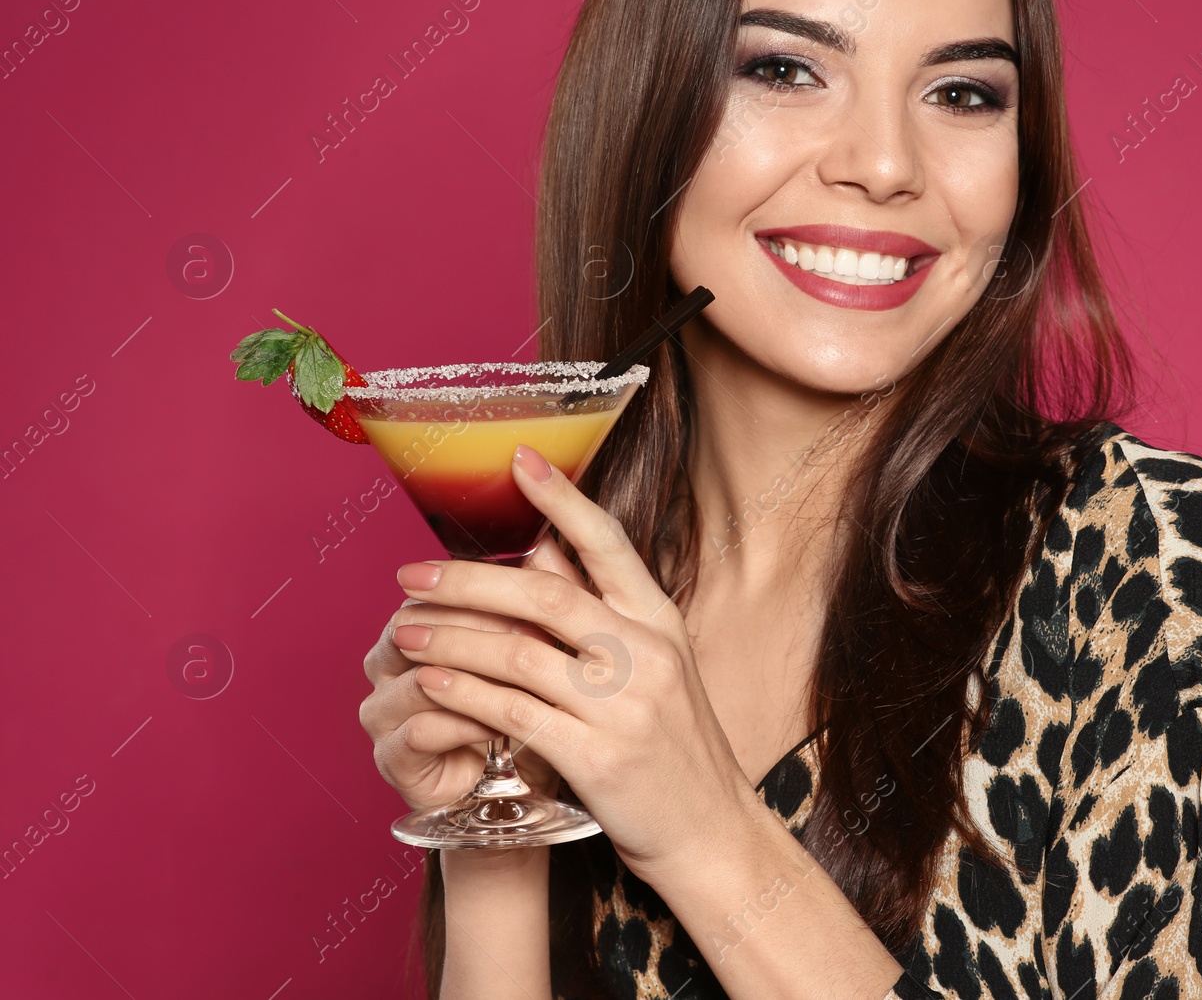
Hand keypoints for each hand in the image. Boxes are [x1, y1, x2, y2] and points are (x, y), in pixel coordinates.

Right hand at [359, 595, 563, 812]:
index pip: (433, 595)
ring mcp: (383, 713)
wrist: (518, 788)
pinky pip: (419, 730)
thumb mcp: (541, 652)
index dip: (482, 593)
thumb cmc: (527, 710)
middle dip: (475, 632)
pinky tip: (501, 723)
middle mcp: (387, 665)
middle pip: (414, 630)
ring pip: (417, 679)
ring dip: (474, 678)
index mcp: (414, 627)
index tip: (536, 594)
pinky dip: (463, 722)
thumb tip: (549, 544)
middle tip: (533, 635)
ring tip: (526, 679)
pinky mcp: (391, 759)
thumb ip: (540, 601)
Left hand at [389, 444, 759, 882]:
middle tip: (410, 574)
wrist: (711, 829)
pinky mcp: (598, 759)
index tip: (519, 458)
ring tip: (404, 629)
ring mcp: (624, 707)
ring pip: (518, 654)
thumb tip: (541, 551)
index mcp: (661, 622)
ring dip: (451, 639)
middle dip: (468, 580)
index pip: (609, 544)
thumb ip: (602, 611)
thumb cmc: (674, 745)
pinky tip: (431, 682)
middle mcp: (646, 654)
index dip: (563, 498)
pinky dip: (464, 695)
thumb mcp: (656, 666)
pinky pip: (513, 714)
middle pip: (545, 595)